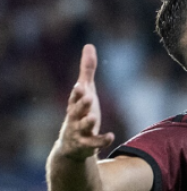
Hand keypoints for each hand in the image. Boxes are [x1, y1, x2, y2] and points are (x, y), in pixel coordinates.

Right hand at [56, 44, 114, 160]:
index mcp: (74, 104)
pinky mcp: (86, 145)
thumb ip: (87, 70)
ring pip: (81, 127)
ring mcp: (79, 132)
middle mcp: (74, 117)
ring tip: (92, 118)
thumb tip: (89, 45)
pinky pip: (93, 143)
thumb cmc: (79, 112)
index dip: (77, 92)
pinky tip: (111, 136)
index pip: (74, 97)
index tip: (80, 85)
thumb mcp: (85, 91)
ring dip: (86, 122)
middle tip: (87, 97)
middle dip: (80, 105)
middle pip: (76, 111)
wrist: (71, 146)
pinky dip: (101, 140)